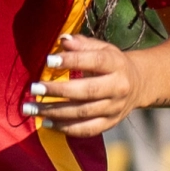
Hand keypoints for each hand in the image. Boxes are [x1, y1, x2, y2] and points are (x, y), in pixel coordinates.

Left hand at [23, 34, 140, 137]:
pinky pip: (86, 130)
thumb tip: (63, 41)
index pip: (95, 61)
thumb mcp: (102, 48)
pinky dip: (65, 129)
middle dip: (58, 91)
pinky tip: (46, 122)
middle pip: (87, 91)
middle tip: (35, 87)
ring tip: (32, 108)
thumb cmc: (111, 63)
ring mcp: (114, 108)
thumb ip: (82, 44)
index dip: (72, 61)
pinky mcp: (109, 123)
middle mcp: (118, 87)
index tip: (48, 61)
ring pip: (83, 113)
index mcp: (116, 64)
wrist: (137, 85)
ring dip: (55, 112)